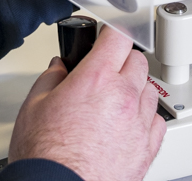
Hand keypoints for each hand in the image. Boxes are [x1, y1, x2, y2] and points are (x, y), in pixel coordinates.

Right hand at [8, 26, 165, 180]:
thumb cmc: (46, 157)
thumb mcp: (33, 105)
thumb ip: (51, 77)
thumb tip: (60, 67)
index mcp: (97, 78)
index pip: (119, 37)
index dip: (111, 33)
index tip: (107, 37)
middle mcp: (124, 97)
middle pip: (138, 60)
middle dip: (123, 60)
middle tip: (106, 71)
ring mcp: (139, 124)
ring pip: (151, 90)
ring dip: (136, 89)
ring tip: (115, 101)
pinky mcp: (147, 149)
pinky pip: (158, 121)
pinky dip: (146, 118)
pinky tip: (129, 123)